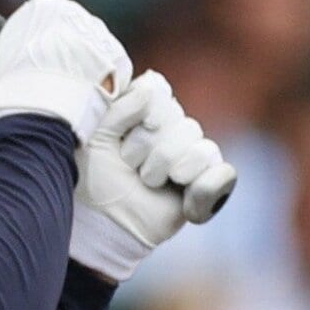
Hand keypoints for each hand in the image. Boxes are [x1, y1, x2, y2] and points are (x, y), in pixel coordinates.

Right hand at [0, 0, 132, 143]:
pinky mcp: (118, 57)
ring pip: (95, 56)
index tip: (39, 69)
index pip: (48, 25)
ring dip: (86, 75)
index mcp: (45, 7)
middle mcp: (77, 13)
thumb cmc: (9, 87)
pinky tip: (84, 100)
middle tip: (56, 86)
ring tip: (68, 97)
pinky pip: (111, 74)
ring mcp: (100, 34)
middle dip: (70, 60)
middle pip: (76, 37)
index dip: (43, 51)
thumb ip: (3, 52)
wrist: (38, 107)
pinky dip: (101, 89)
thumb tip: (0, 55)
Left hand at [70, 70, 236, 281]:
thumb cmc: (90, 180)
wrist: (101, 225)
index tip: (119, 140)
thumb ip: (119, 105)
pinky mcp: (202, 181)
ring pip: (193, 136)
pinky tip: (181, 193)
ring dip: (163, 164)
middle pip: (175, 114)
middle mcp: (166, 128)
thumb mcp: (94, 136)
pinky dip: (200, 182)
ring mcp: (186, 154)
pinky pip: (219, 167)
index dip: (139, 116)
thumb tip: (152, 84)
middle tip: (127, 166)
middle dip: (145, 145)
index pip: (156, 92)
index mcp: (140, 113)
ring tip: (146, 182)